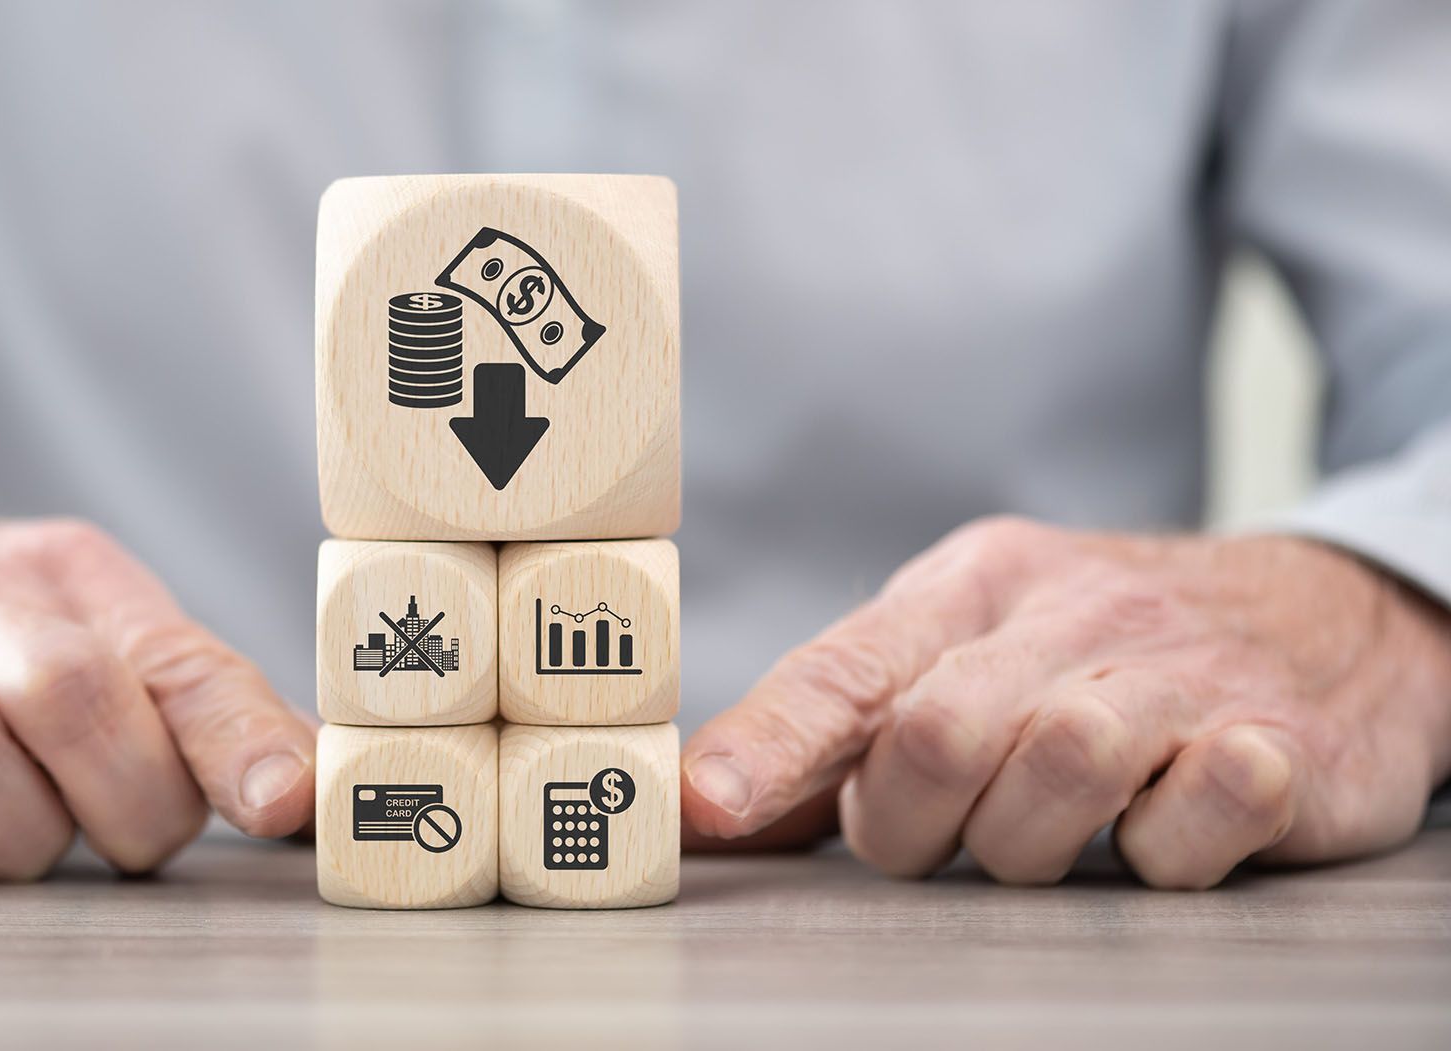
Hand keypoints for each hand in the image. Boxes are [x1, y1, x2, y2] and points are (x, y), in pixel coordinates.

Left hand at [682, 517, 1450, 887]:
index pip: (848, 668)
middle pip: (937, 729)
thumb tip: (705, 812)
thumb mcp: (968, 649)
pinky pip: (1205, 811)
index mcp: (972, 587)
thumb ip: (843, 736)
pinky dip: (1171, 847)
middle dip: (911, 820)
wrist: (1331, 614)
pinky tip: (1168, 822)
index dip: (769, 744)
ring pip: (1062, 763)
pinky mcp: (1282, 740)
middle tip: (945, 837)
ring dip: (1034, 839)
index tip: (706, 808)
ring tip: (1058, 830)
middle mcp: (1071, 616)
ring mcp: (1181, 673)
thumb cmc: (1106, 650)